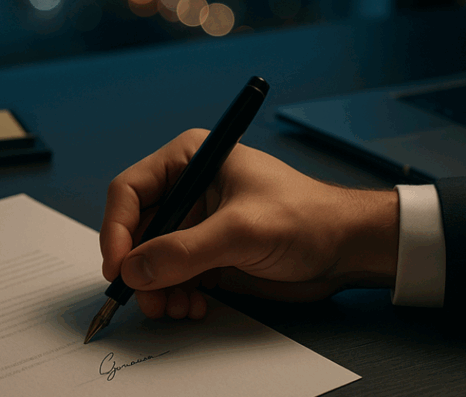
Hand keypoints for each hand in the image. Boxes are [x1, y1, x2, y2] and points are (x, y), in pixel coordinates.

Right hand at [100, 130, 398, 319]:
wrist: (348, 248)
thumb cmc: (306, 217)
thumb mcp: (241, 230)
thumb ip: (184, 250)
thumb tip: (134, 269)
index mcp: (189, 159)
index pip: (130, 191)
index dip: (117, 229)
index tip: (119, 266)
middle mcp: (187, 188)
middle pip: (136, 230)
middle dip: (139, 267)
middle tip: (147, 298)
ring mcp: (196, 224)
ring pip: (151, 259)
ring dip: (157, 288)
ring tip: (176, 307)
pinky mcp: (207, 254)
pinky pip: (172, 277)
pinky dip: (174, 296)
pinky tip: (194, 306)